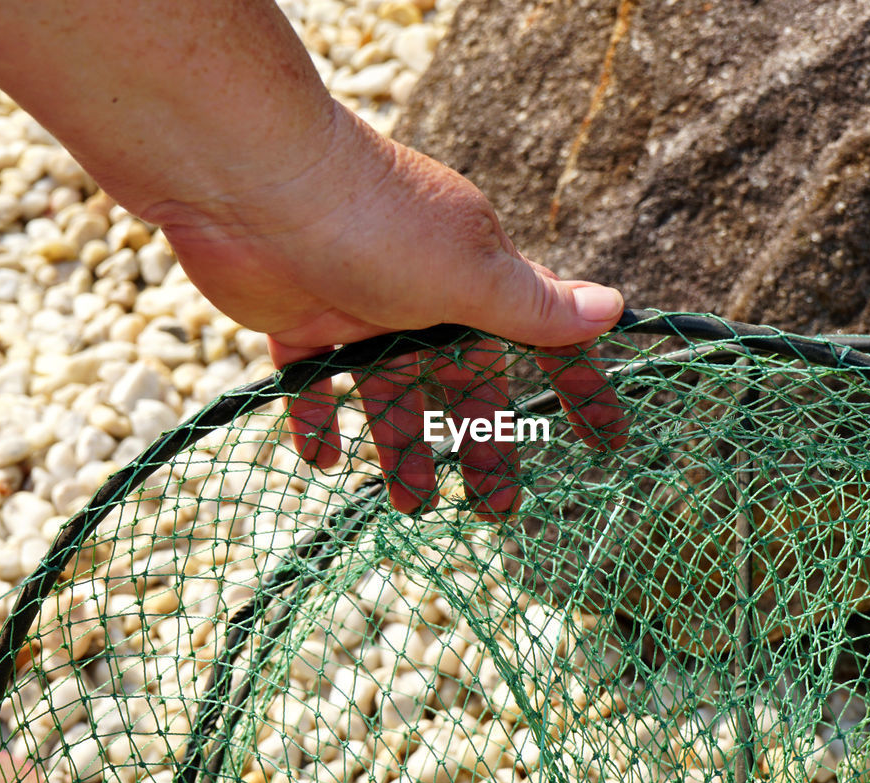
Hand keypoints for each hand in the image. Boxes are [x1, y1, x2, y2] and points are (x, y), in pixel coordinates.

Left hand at [147, 103, 629, 519]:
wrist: (254, 185)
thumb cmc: (375, 225)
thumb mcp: (469, 275)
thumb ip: (535, 306)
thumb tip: (615, 309)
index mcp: (477, 278)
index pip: (543, 338)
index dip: (577, 386)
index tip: (606, 439)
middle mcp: (425, 294)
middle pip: (466, 383)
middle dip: (482, 443)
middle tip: (494, 509)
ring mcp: (363, 309)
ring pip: (394, 392)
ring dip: (403, 448)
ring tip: (410, 505)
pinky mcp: (303, 322)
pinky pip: (317, 384)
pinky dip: (321, 421)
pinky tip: (323, 461)